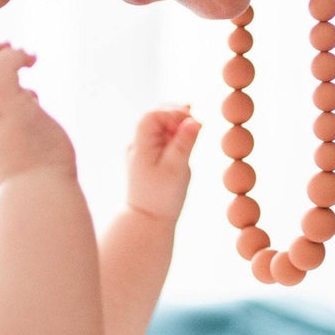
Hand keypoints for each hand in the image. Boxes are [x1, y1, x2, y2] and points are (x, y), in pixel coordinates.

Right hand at [0, 42, 75, 185]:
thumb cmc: (37, 182)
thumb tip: (32, 104)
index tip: (5, 79)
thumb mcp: (17, 153)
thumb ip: (16, 129)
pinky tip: (33, 61)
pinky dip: (16, 56)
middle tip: (8, 51)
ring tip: (25, 55)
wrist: (39, 195)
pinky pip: (3, 65)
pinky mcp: (9, 104)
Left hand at [123, 105, 199, 220]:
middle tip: (196, 123)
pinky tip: (188, 134)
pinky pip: (161, 137)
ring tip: (194, 127)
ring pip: (159, 125)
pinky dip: (175, 133)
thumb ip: (184, 143)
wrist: (147, 221)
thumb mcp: (176, 169)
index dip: (173, 113)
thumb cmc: (162, 197)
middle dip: (176, 115)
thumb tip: (195, 120)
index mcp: (140, 145)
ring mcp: (142, 150)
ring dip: (177, 123)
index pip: (153, 115)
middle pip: (155, 116)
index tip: (193, 123)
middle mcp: (137, 144)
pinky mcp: (150, 157)